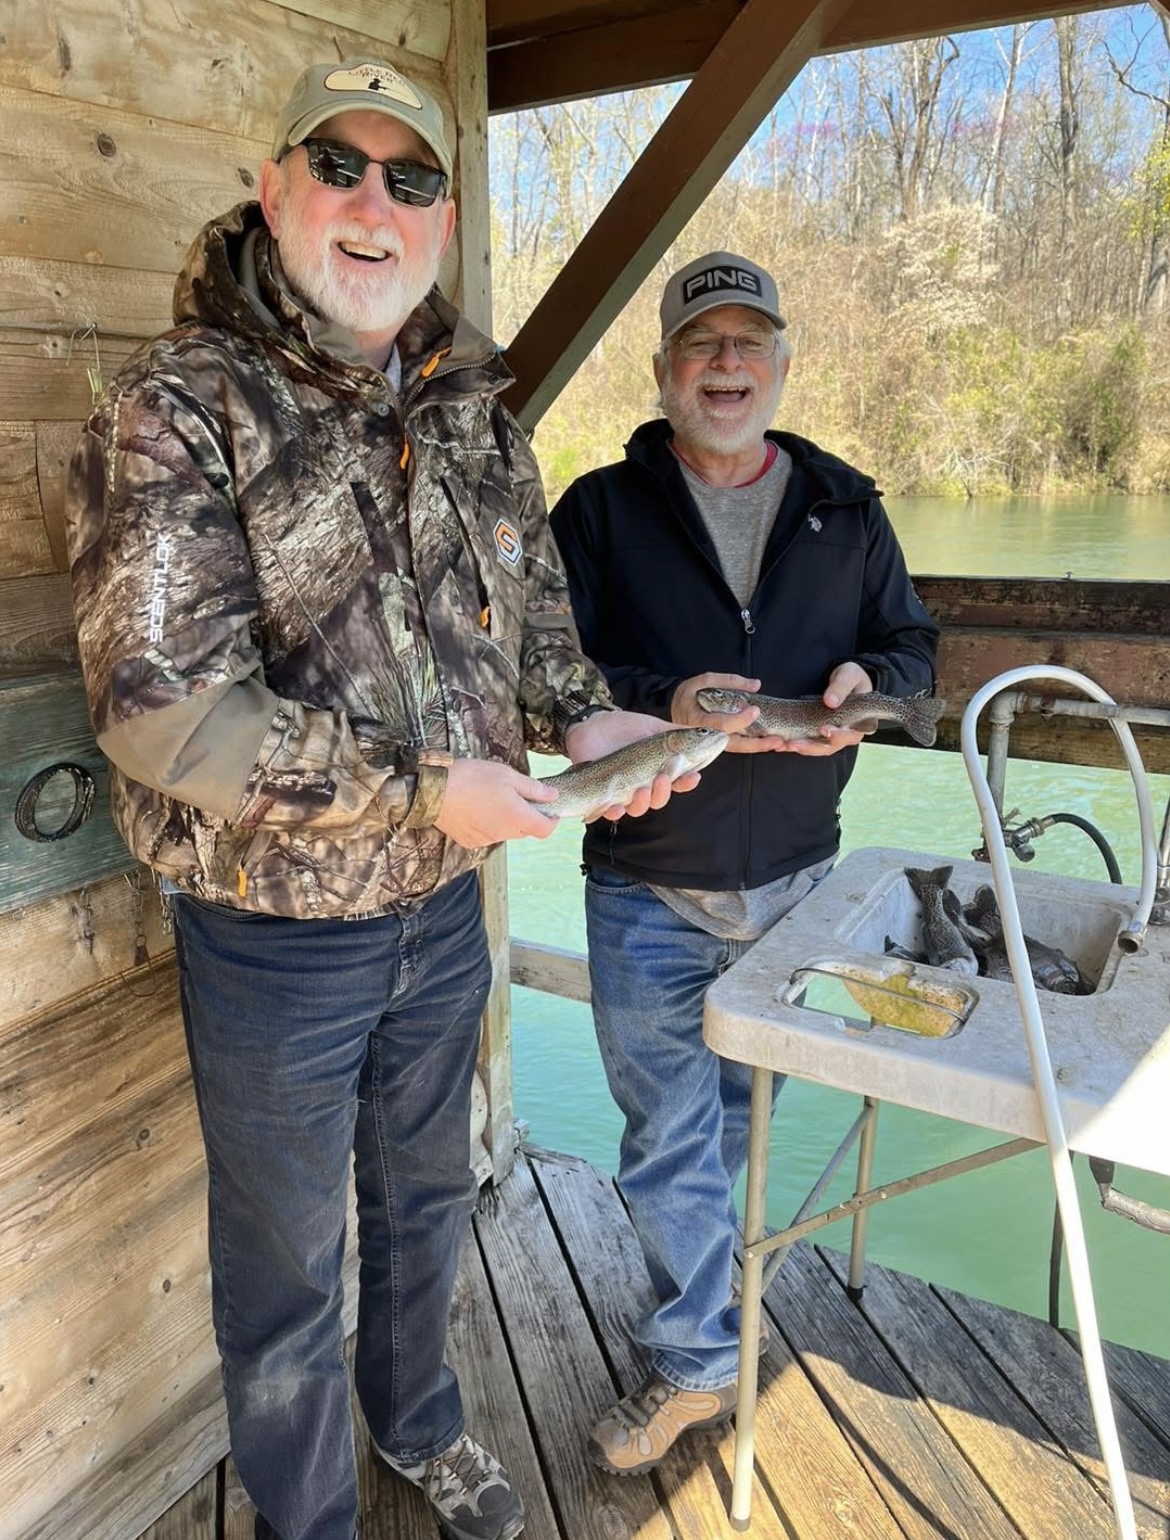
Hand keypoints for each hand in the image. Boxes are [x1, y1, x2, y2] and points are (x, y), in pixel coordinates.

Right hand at [433, 759, 558, 846]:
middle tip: (516, 795)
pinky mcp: (470, 841)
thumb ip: (533, 789)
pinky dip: (487, 824)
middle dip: (526, 816)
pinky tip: (476, 808)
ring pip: (505, 832)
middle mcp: (503, 833)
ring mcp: (486, 840)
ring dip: (505, 819)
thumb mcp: (507, 775)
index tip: (549, 810)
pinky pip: (487, 835)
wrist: (434, 791)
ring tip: (490, 798)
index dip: (551, 821)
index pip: (545, 830)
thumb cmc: (470, 778)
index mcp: (516, 817)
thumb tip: (553, 796)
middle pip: (525, 830)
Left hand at [564, 708, 701, 820]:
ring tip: (642, 789)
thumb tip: (709, 731)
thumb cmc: (624, 727)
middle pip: (658, 800)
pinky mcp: (602, 796)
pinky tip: (617, 807)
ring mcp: (622, 793)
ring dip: (642, 803)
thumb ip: (676, 732)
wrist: (591, 724)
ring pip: (637, 809)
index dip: (687, 783)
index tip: (694, 776)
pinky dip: (614, 812)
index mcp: (658, 772)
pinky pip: (609, 812)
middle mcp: (643, 786)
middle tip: (662, 778)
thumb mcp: (652, 726)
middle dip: (663, 792)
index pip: (677, 783)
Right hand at [671, 672, 789, 754]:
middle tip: (775, 740)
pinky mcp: (714, 744)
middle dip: (755, 744)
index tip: (755, 710)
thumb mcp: (703, 680)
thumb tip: (756, 685)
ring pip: (734, 749)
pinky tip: (764, 742)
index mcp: (697, 719)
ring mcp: (708, 743)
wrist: (671, 706)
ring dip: (756, 748)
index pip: (721, 724)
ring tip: (775, 743)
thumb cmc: (687, 693)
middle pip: (731, 744)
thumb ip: (729, 680)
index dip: (739, 719)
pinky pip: (733, 746)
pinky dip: (749, 745)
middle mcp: (703, 736)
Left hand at [781, 662, 874, 757]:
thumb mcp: (850, 675)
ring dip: (799, 748)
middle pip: (828, 747)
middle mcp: (843, 734)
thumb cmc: (851, 678)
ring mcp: (829, 735)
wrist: (844, 679)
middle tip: (793, 744)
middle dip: (810, 747)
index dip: (838, 736)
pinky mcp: (816, 732)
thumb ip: (842, 686)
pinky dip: (793, 743)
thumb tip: (830, 701)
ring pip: (815, 748)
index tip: (825, 730)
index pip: (849, 736)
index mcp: (857, 723)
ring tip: (781, 745)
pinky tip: (779, 743)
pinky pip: (806, 741)